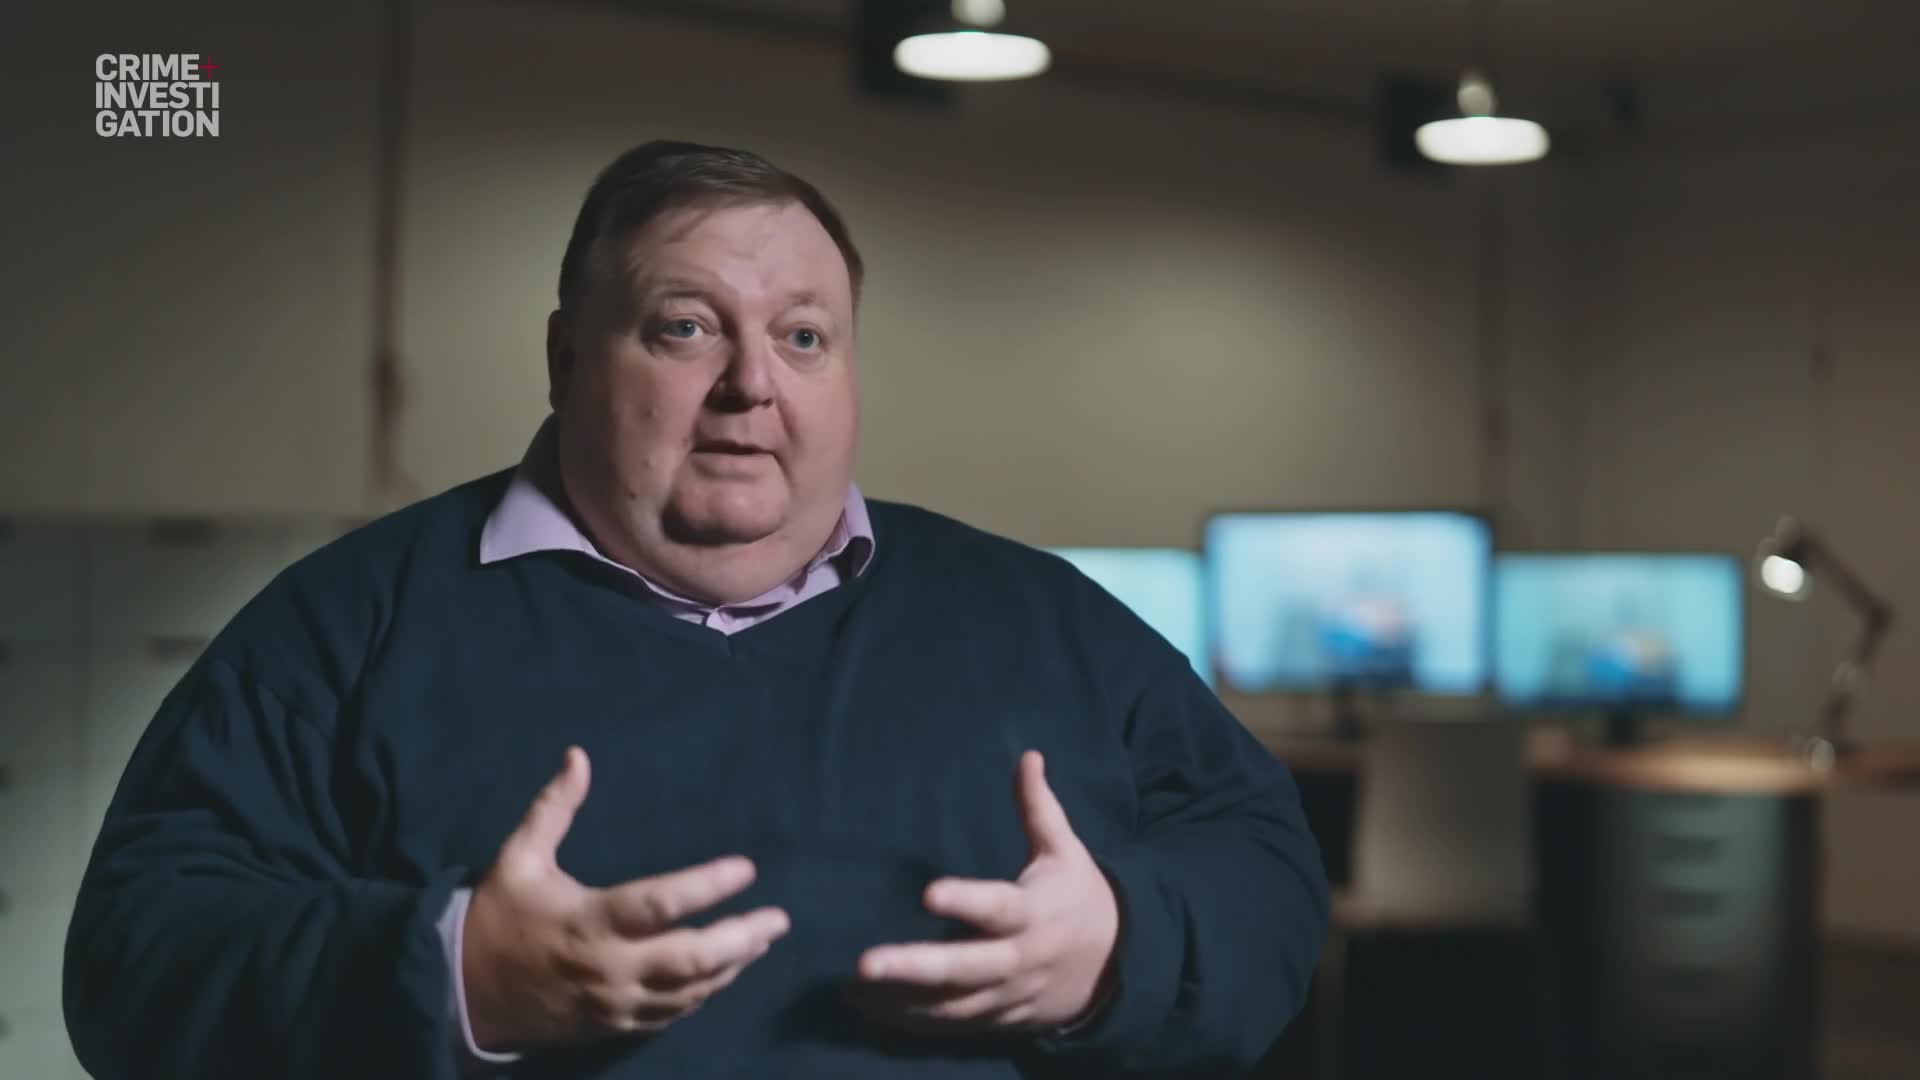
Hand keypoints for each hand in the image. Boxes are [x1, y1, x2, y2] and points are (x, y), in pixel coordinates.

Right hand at [462, 746, 789, 1050]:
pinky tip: (725, 973)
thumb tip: (578, 755)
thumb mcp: (518, 857)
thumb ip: (553, 808)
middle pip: (691, 958)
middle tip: (778, 919)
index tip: (747, 868)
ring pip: (689, 991)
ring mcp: (615, 1002)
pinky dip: (703, 993)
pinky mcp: (614, 1026)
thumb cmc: (498, 916)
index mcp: (591, 920)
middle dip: (741, 938)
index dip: (709, 886)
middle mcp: (610, 966)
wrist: (463, 992)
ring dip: (731, 966)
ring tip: (762, 941)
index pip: (662, 904)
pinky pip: (671, 1014)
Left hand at [852, 750, 1118, 1032]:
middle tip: (866, 963)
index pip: (997, 907)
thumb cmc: (1079, 897)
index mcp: (1034, 912)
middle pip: (966, 968)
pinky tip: (873, 1011)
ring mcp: (1009, 994)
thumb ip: (1038, 809)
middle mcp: (1020, 958)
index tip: (927, 893)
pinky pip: (954, 1026)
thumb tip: (1029, 755)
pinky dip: (914, 1021)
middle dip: (915, 968)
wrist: (1118, 966)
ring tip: (854, 991)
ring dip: (903, 1001)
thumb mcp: (1065, 851)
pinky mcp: (1000, 1018)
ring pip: (954, 1006)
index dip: (965, 901)